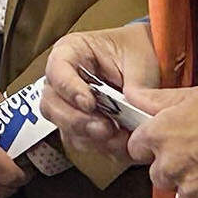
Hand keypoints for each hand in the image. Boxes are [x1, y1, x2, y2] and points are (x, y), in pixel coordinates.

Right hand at [41, 21, 160, 157]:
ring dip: (89, 137)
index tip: (89, 103)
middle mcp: (61, 80)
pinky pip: (79, 141)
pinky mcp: (78, 125)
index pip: (57, 70)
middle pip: (51, 105)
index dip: (69, 89)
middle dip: (77, 121)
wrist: (145, 62)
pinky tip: (119, 142)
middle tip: (104, 128)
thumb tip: (129, 106)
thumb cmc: (137, 52)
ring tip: (117, 137)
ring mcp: (67, 104)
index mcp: (70, 51)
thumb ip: (135, 82)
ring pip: (62, 127)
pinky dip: (99, 146)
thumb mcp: (140, 59)